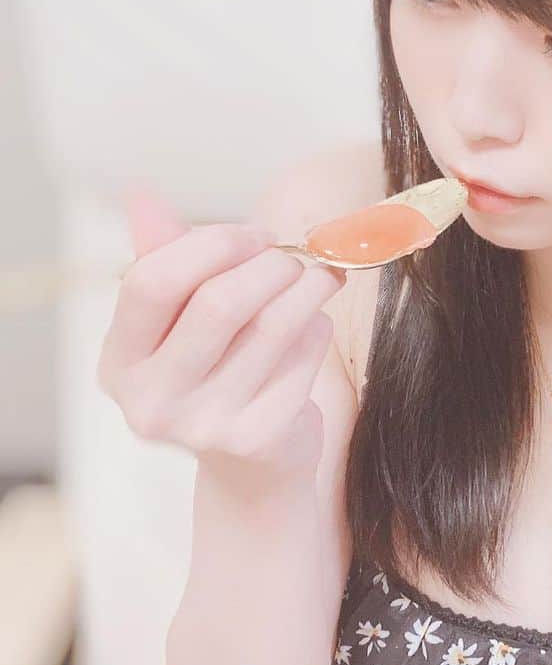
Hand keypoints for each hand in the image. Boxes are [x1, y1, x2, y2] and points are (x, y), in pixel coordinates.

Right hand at [97, 183, 345, 480]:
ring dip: (308, 288)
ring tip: (319, 278)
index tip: (255, 235)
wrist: (251, 467)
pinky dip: (318, 330)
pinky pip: (304, 357)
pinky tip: (314, 328)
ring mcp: (204, 425)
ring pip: (273, 326)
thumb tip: (140, 197)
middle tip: (294, 257)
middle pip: (219, 303)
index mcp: (120, 359)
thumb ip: (163, 258)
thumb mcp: (179, 320)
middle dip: (270, 265)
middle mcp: (151, 399)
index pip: (151, 281)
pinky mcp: (258, 437)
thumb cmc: (215, 370)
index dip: (213, 243)